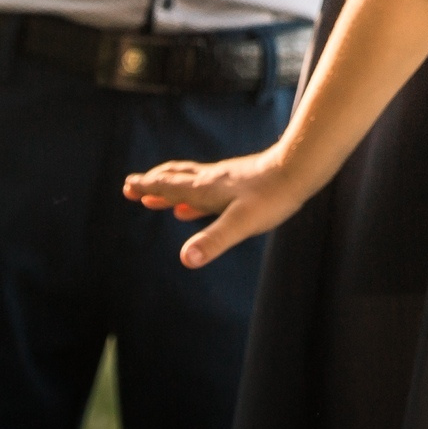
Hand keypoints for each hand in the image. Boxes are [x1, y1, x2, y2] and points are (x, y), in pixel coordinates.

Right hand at [125, 151, 303, 268]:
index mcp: (206, 189)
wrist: (299, 169)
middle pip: (175, 179)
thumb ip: (213, 241)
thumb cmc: (271, 198)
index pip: (169, 186)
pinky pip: (208, 190)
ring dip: (170, 189)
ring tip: (155, 198)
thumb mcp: (240, 225)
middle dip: (153, 184)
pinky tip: (193, 205)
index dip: (147, 187)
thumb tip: (185, 259)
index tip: (127, 186)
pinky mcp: (240, 183)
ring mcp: (226, 180)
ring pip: (190, 182)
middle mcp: (212, 181)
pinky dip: (193, 197)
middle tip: (132, 187)